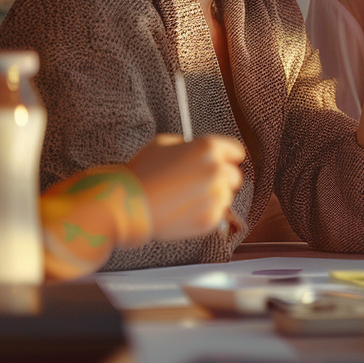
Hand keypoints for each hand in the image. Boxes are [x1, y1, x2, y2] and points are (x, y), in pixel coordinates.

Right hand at [126, 134, 245, 241]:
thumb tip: (197, 149)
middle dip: (220, 179)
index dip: (227, 158)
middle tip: (198, 185)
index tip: (222, 164)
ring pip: (226, 197)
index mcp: (208, 148)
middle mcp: (217, 170)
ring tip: (186, 199)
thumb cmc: (142, 172)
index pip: (236, 152)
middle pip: (234, 176)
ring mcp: (216, 196)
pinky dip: (205, 214)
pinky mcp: (210, 219)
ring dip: (213, 198)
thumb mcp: (163, 143)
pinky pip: (217, 215)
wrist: (126, 204)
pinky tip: (184, 210)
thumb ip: (188, 145)